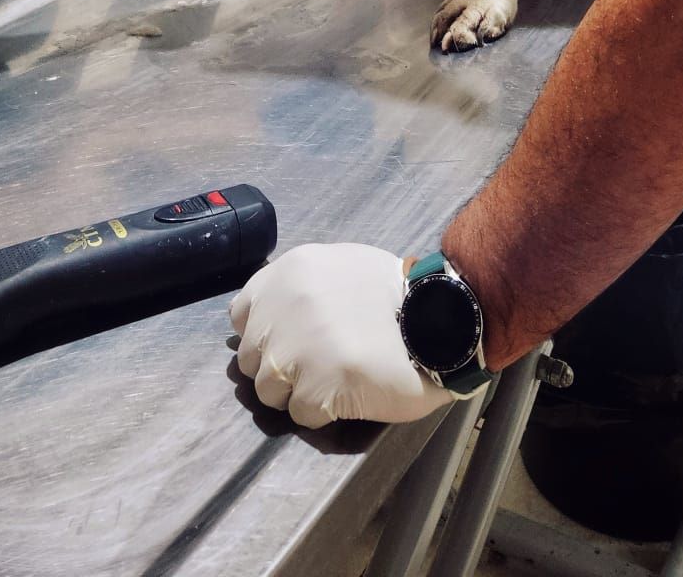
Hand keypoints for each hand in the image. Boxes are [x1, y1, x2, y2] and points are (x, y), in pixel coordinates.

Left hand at [230, 243, 452, 428]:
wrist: (439, 319)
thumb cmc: (392, 294)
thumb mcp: (338, 267)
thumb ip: (300, 288)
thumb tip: (270, 317)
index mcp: (290, 273)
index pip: (243, 314)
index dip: (263, 334)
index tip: (287, 341)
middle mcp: (285, 307)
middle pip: (252, 358)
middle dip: (279, 367)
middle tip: (318, 365)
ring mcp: (298, 348)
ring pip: (268, 391)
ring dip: (298, 393)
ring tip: (334, 380)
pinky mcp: (318, 387)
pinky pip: (299, 414)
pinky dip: (322, 412)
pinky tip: (349, 394)